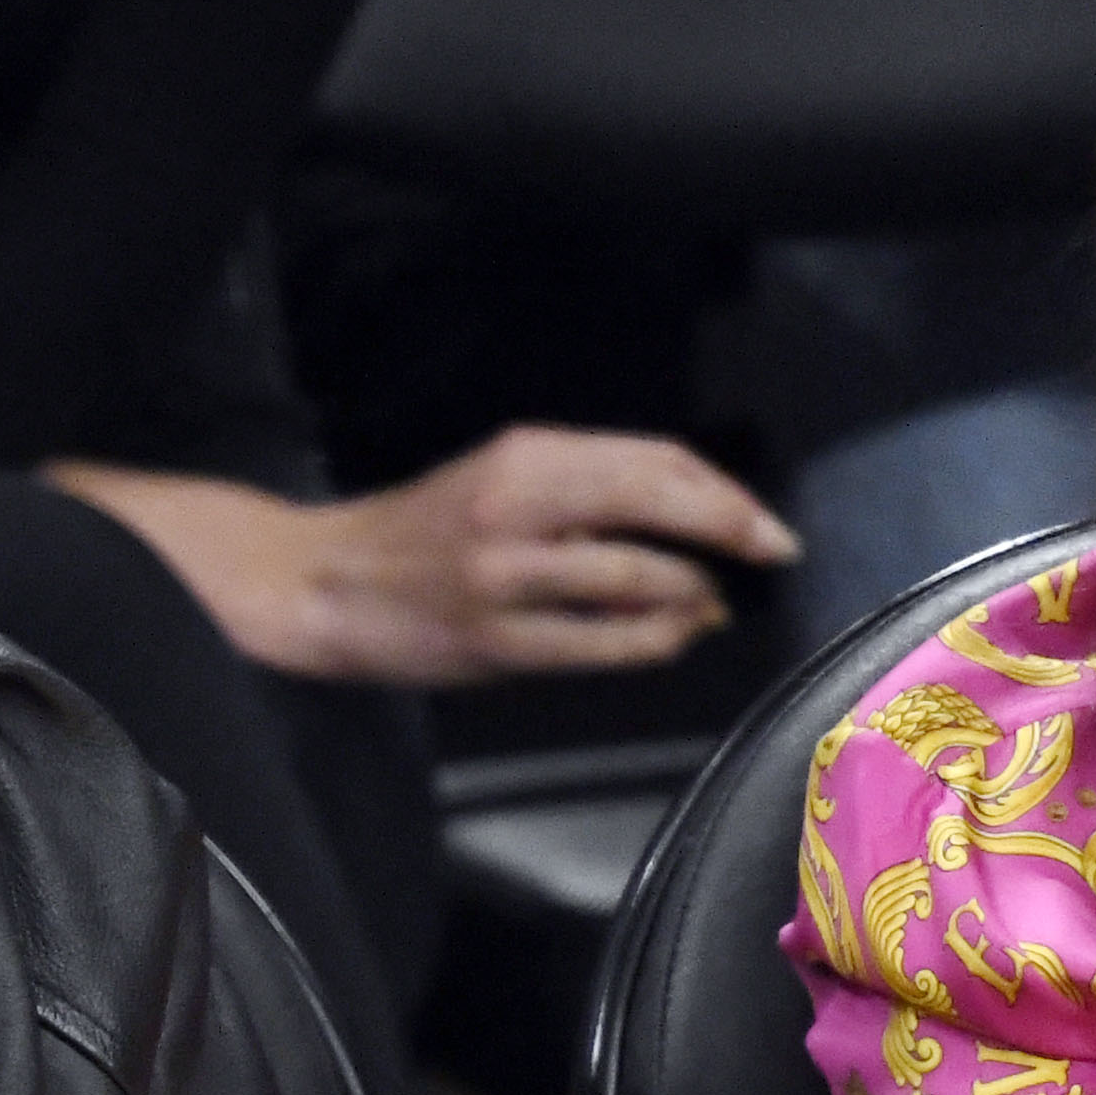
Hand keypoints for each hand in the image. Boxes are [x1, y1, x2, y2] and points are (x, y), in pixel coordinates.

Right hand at [204, 428, 794, 687]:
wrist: (324, 586)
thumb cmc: (421, 533)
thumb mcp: (500, 478)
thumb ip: (585, 488)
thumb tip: (692, 519)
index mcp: (525, 453)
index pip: (652, 460)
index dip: (721, 491)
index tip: (761, 520)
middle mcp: (517, 504)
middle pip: (655, 501)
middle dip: (729, 528)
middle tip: (771, 552)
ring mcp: (505, 576)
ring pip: (635, 577)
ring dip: (691, 592)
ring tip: (708, 605)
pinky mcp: (495, 640)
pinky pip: (600, 642)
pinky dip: (653, 640)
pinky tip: (673, 637)